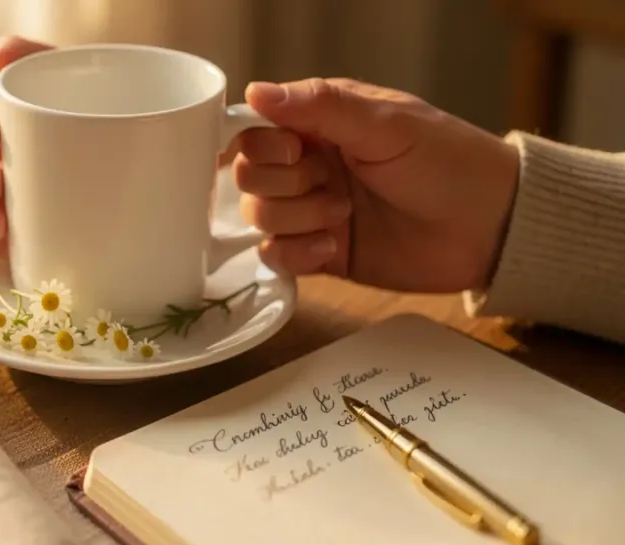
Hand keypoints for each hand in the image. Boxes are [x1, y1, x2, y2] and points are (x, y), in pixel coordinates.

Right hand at [236, 78, 519, 292]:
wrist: (490, 230)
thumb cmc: (448, 163)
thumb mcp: (386, 124)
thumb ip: (319, 106)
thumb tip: (254, 92)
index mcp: (322, 125)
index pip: (255, 131)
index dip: (262, 146)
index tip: (296, 152)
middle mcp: (311, 166)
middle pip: (249, 177)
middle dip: (282, 185)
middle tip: (328, 183)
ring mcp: (313, 211)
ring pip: (259, 217)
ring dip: (296, 218)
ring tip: (343, 216)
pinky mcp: (320, 254)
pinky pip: (275, 257)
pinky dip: (295, 254)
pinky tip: (332, 248)